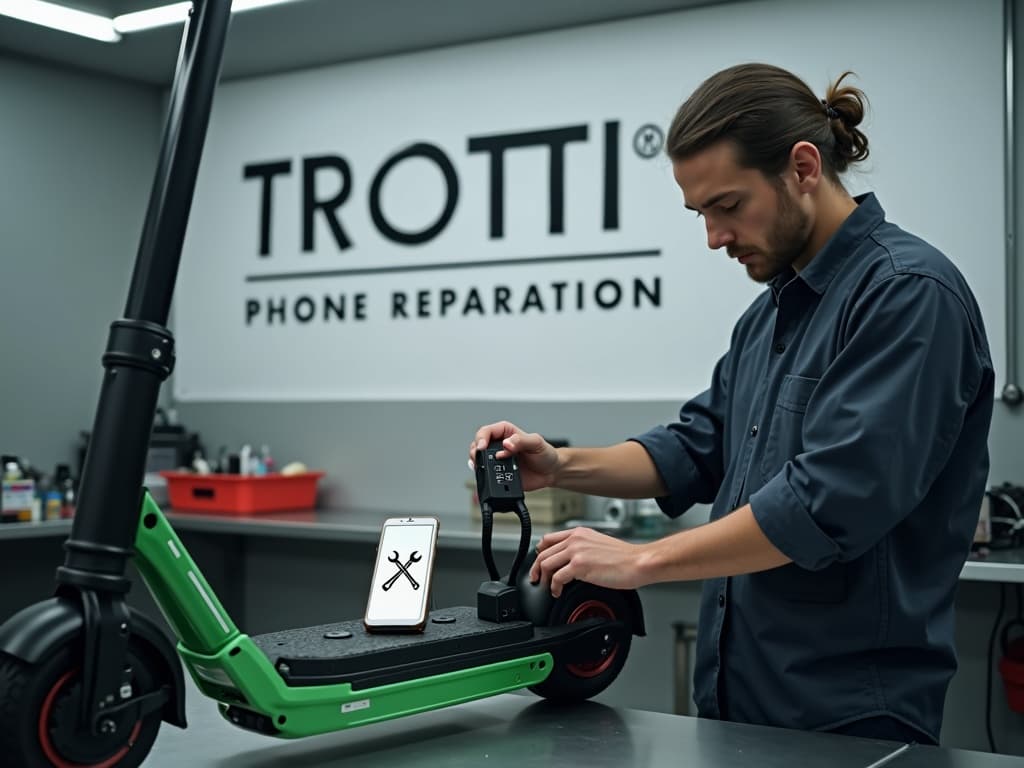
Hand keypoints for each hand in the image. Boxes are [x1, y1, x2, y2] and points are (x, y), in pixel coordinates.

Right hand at [468, 421, 558, 491]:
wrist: (551, 472)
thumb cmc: (545, 454)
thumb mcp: (536, 442)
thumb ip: (521, 441)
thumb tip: (506, 444)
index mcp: (506, 433)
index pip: (487, 431)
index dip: (481, 438)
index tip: (483, 446)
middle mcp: (499, 445)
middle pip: (477, 444)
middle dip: (475, 451)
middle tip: (479, 458)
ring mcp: (497, 461)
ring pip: (478, 459)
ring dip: (476, 463)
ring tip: (481, 467)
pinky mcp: (499, 474)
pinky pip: (485, 475)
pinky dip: (483, 475)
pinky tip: (486, 476)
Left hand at [529, 526, 646, 597]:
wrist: (638, 562)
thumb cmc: (625, 557)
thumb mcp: (599, 544)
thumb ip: (583, 547)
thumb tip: (571, 559)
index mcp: (579, 532)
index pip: (549, 538)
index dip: (540, 551)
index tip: (538, 562)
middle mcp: (575, 539)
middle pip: (543, 552)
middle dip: (536, 568)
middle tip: (536, 579)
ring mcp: (576, 551)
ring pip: (545, 564)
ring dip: (543, 578)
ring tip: (547, 587)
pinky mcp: (579, 566)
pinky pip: (556, 577)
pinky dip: (554, 587)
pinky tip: (558, 592)